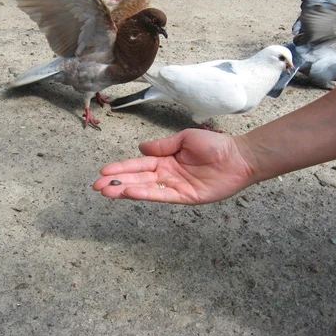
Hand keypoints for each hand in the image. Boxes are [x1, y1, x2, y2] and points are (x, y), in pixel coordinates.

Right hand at [93, 129, 254, 204]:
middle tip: (97, 186)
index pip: (139, 164)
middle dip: (117, 182)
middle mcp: (167, 174)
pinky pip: (161, 196)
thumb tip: (140, 149)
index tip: (103, 172)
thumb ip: (162, 146)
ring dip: (125, 190)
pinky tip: (129, 192)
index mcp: (166, 160)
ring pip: (145, 188)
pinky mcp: (185, 197)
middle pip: (137, 178)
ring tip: (106, 191)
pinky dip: (144, 194)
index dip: (121, 168)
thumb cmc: (215, 145)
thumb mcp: (184, 138)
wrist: (238, 157)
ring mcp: (174, 187)